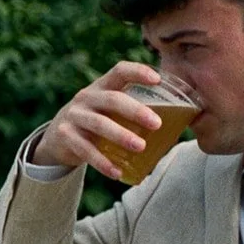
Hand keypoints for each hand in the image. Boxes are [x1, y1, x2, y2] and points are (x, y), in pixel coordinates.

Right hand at [29, 61, 162, 178]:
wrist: (58, 136)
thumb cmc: (98, 120)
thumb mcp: (110, 109)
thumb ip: (135, 109)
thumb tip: (185, 119)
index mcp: (102, 86)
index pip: (119, 71)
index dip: (138, 72)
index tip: (158, 80)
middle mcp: (86, 97)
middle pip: (112, 99)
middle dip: (135, 110)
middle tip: (157, 124)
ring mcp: (74, 116)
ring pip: (98, 124)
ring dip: (120, 135)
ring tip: (140, 148)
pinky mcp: (65, 135)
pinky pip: (85, 149)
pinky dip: (102, 162)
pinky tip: (117, 172)